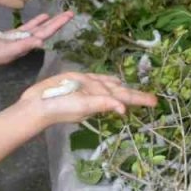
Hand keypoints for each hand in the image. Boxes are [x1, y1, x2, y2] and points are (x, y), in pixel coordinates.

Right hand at [0, 11, 73, 69]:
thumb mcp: (8, 51)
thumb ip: (24, 46)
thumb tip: (41, 41)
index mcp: (28, 46)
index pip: (46, 33)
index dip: (58, 25)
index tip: (68, 17)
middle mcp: (27, 42)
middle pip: (46, 30)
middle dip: (58, 21)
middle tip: (70, 12)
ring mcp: (20, 38)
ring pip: (39, 27)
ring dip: (50, 21)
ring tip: (61, 13)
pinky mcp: (13, 35)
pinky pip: (28, 27)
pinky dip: (36, 21)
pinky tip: (44, 16)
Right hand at [16, 72, 156, 124]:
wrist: (36, 106)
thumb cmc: (59, 106)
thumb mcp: (82, 106)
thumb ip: (102, 104)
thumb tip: (123, 109)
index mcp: (100, 99)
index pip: (124, 97)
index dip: (138, 98)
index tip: (154, 102)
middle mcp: (95, 94)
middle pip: (120, 92)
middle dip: (135, 95)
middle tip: (153, 99)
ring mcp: (86, 89)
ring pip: (109, 87)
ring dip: (122, 88)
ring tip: (135, 91)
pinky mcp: (75, 83)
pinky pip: (94, 82)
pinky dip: (104, 81)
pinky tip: (110, 82)